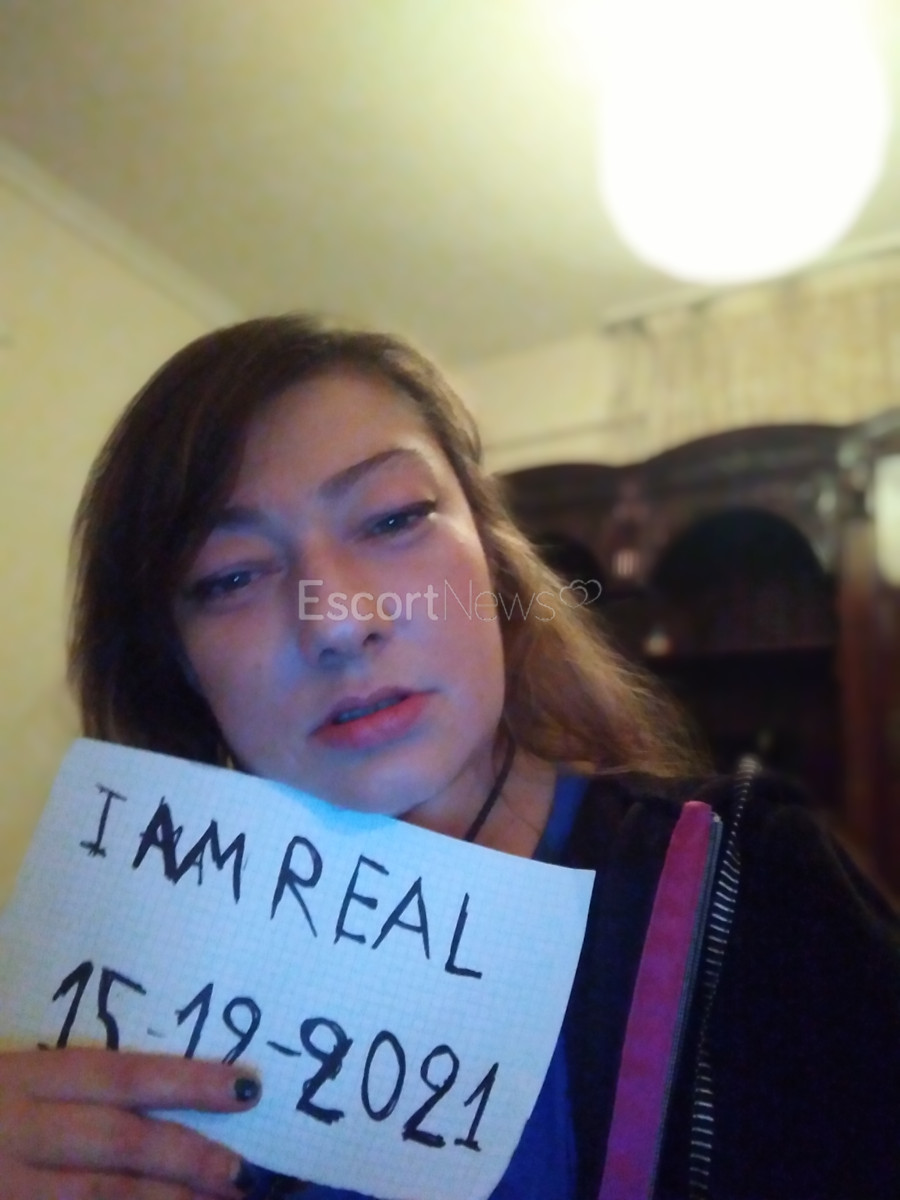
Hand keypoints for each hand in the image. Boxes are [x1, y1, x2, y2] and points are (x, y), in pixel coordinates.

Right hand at [0, 1046, 261, 1198]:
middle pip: (117, 1144)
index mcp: (23, 1078)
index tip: (246, 1087)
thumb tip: (151, 1093)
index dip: (187, 1083)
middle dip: (185, 1159)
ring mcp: (6, 1187)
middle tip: (239, 1173)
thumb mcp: (6, 1072)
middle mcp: (17, 1132)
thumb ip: (66, 1082)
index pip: (121, 1077)